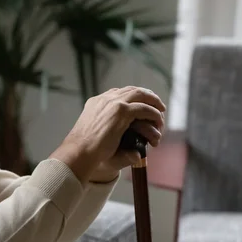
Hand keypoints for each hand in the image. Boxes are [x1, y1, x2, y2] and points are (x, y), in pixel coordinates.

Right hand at [50, 86, 165, 181]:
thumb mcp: (97, 134)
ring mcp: (113, 103)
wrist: (79, 151)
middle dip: (147, 96)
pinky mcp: (121, 111)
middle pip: (132, 90)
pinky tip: (157, 122)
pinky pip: (144, 108)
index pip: (118, 92)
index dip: (133, 96)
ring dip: (153, 103)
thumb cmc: (85, 148)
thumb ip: (110, 132)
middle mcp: (104, 99)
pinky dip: (153, 114)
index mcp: (96, 102)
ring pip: (140, 95)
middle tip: (157, 105)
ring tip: (161, 112)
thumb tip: (129, 145)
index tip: (143, 103)